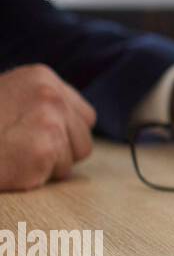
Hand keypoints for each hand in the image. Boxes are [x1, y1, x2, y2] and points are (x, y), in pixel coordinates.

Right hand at [0, 65, 95, 190]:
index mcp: (42, 77)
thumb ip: (39, 108)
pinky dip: (34, 178)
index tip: (38, 140)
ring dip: (48, 167)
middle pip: (83, 139)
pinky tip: (10, 166)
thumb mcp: (8, 101)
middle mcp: (51, 93)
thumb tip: (73, 132)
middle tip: (19, 150)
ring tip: (12, 155)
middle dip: (59, 153)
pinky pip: (56, 175)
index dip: (64, 135)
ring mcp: (50, 119)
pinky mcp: (45, 146)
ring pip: (74, 159)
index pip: (84, 116)